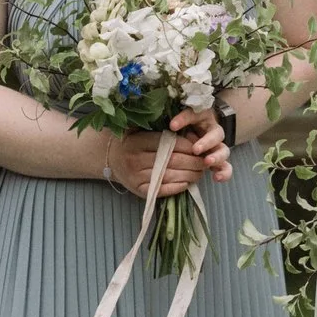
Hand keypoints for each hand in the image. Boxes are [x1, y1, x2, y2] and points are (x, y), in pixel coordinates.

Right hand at [102, 110, 228, 197]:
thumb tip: (186, 126)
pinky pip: (163, 190)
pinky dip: (178, 186)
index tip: (199, 145)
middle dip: (193, 161)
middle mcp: (135, 160)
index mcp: (137, 142)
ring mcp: (137, 177)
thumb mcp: (139, 127)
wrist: (109, 158)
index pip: (168, 144)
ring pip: (170, 176)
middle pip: (172, 161)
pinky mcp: (139, 191)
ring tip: (201, 171)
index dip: (187, 145)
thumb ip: (158, 125)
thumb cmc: (130, 139)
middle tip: (206, 160)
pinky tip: (188, 181)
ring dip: (190, 175)